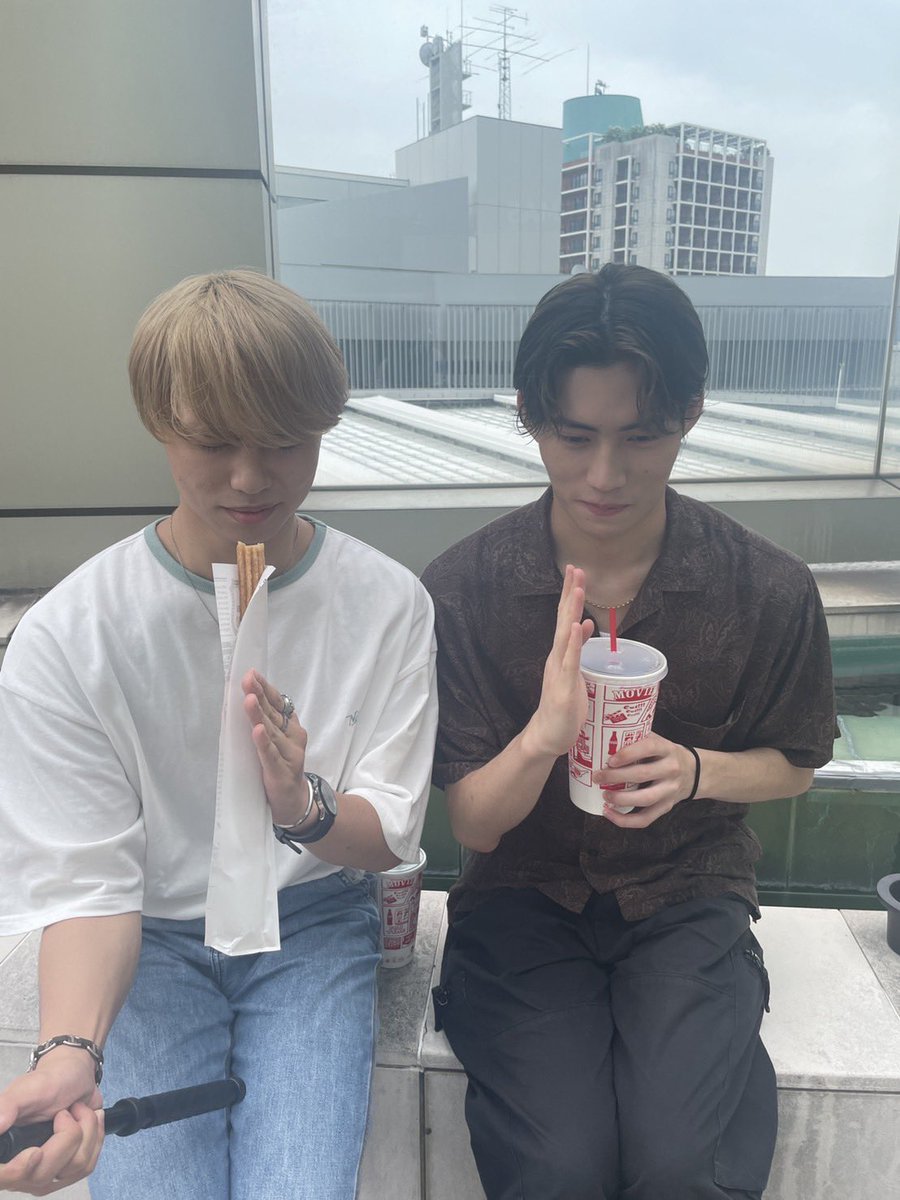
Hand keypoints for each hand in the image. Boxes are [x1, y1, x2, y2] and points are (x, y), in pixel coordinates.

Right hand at [0, 1058, 102, 1194]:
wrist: (77, 1076)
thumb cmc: (50, 1080)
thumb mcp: (26, 1088)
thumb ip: (7, 1105)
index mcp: (5, 1148)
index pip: (3, 1177)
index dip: (18, 1171)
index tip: (35, 1152)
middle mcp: (20, 1166)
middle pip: (43, 1174)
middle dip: (66, 1135)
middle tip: (64, 1113)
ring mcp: (45, 1171)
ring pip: (72, 1170)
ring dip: (86, 1131)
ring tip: (78, 1112)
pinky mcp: (67, 1170)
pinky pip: (86, 1167)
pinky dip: (95, 1138)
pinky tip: (89, 1122)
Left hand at [241, 669, 309, 826]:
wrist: (293, 804)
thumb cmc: (279, 769)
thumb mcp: (275, 743)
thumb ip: (266, 724)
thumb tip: (245, 701)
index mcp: (292, 728)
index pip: (279, 704)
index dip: (266, 689)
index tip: (252, 674)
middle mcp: (294, 738)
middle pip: (274, 714)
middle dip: (260, 695)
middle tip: (248, 679)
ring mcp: (290, 755)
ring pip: (271, 732)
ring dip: (259, 715)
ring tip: (249, 699)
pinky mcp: (281, 773)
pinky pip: (270, 756)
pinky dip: (263, 743)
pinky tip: (257, 731)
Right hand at [523, 566, 594, 759]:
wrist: (548, 735)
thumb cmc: (564, 705)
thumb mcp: (574, 671)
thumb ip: (579, 647)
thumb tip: (587, 623)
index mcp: (561, 653)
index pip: (566, 618)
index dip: (570, 594)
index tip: (575, 571)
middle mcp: (557, 656)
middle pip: (563, 619)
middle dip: (570, 593)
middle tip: (575, 568)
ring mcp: (559, 670)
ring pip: (565, 635)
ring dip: (571, 611)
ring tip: (576, 589)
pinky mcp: (563, 686)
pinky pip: (570, 661)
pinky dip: (573, 642)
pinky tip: (577, 626)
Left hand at [594, 733, 699, 827]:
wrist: (694, 772)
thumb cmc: (665, 754)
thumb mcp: (657, 741)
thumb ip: (637, 739)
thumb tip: (603, 738)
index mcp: (666, 749)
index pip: (648, 748)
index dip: (628, 754)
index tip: (610, 759)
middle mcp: (671, 769)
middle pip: (642, 775)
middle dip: (616, 777)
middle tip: (598, 777)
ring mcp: (670, 790)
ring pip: (645, 799)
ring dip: (621, 799)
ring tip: (604, 796)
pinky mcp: (666, 807)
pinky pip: (645, 818)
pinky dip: (625, 820)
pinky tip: (609, 813)